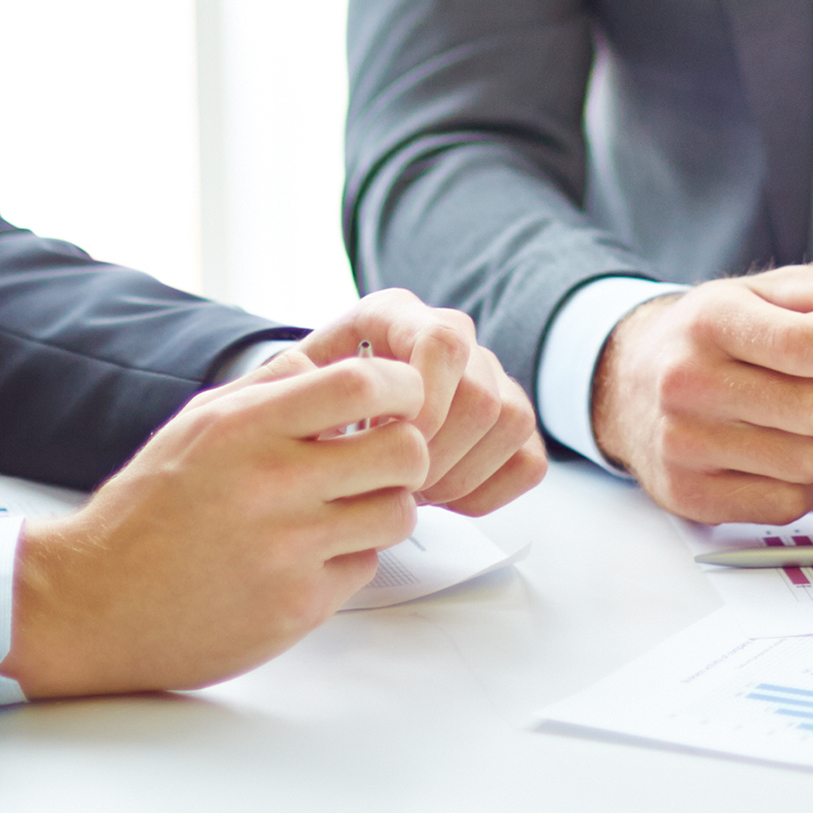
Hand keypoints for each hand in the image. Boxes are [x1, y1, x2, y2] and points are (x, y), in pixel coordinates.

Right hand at [1, 351, 427, 697]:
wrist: (93, 603)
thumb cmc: (147, 509)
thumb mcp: (197, 423)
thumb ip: (270, 388)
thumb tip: (334, 357)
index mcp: (245, 427)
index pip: (362, 385)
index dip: (400, 388)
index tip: (396, 401)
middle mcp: (271, 484)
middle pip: (404, 450)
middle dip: (404, 451)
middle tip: (379, 460)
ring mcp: (288, 549)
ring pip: (397, 513)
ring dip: (382, 508)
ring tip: (343, 509)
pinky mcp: (297, 606)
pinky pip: (364, 567)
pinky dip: (347, 559)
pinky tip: (305, 556)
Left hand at [239, 288, 547, 517]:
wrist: (323, 416)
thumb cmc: (303, 407)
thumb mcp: (284, 385)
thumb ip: (292, 382)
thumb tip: (307, 382)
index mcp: (396, 315)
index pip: (444, 343)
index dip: (425, 402)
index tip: (383, 443)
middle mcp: (453, 336)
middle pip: (484, 396)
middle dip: (436, 454)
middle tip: (390, 483)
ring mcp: (490, 378)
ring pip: (510, 424)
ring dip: (458, 474)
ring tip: (409, 491)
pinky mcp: (510, 425)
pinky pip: (527, 461)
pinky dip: (485, 491)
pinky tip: (441, 496)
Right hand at [592, 257, 812, 523]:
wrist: (627, 385)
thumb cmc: (714, 336)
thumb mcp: (765, 295)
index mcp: (712, 319)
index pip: (804, 343)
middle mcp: (686, 380)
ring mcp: (681, 443)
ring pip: (807, 463)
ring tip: (791, 421)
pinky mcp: (687, 495)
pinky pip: (785, 505)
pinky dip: (798, 485)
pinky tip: (773, 455)